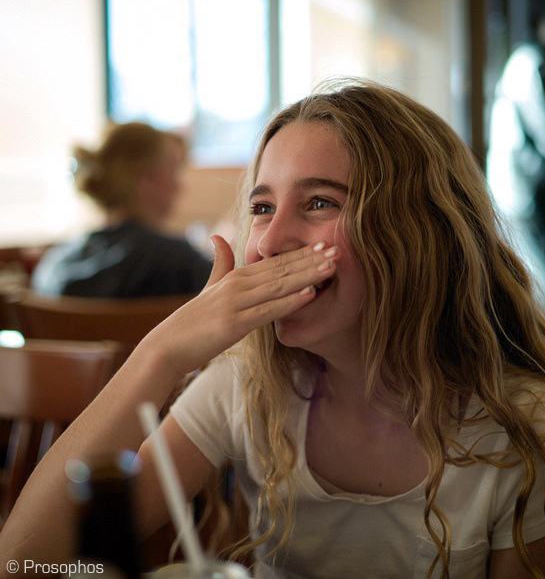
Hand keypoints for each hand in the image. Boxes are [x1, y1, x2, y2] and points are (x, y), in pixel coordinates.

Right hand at [139, 235, 338, 373]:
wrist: (167, 346)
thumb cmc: (192, 320)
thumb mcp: (208, 287)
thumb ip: (220, 263)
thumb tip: (217, 235)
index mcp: (236, 277)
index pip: (275, 262)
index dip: (302, 254)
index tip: (324, 245)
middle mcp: (238, 285)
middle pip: (282, 270)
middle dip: (312, 260)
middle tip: (339, 250)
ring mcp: (237, 303)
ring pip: (279, 286)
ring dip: (308, 275)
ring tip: (331, 267)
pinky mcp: (235, 324)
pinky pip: (269, 310)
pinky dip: (291, 301)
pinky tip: (311, 294)